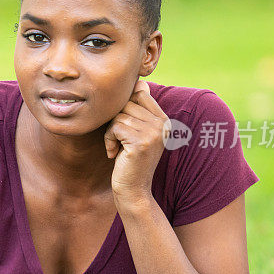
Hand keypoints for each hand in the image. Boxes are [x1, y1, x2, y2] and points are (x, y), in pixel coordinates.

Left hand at [104, 79, 169, 207]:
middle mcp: (163, 124)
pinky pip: (115, 127)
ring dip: (111, 132)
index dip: (124, 109)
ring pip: (119, 115)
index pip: (140, 93)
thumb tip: (141, 83)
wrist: (133, 190)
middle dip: (116, 121)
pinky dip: (109, 139)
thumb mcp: (136, 132)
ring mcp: (154, 132)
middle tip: (118, 141)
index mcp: (164, 119)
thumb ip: (138, 110)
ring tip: (117, 148)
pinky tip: (114, 153)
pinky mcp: (141, 142)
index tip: (124, 130)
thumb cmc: (129, 161)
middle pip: (126, 103)